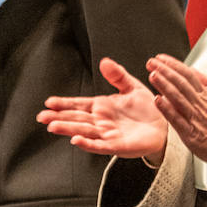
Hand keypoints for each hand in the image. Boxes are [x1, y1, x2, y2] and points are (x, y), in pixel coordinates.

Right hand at [38, 57, 167, 161]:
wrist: (165, 125)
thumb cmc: (147, 108)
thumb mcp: (132, 87)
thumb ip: (118, 75)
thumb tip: (104, 61)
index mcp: (102, 107)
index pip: (79, 104)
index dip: (64, 103)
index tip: (49, 102)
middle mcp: (101, 121)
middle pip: (76, 118)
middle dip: (59, 117)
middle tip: (42, 117)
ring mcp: (107, 134)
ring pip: (84, 131)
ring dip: (68, 129)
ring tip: (53, 126)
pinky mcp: (117, 146)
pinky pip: (99, 145)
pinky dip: (87, 144)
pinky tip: (76, 141)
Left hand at [146, 54, 206, 165]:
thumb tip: (194, 70)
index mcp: (205, 94)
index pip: (188, 74)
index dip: (174, 64)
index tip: (161, 58)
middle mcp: (198, 103)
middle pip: (181, 82)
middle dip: (165, 70)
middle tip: (151, 62)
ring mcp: (194, 116)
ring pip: (178, 97)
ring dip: (164, 85)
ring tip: (153, 75)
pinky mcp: (189, 132)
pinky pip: (177, 118)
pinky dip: (167, 109)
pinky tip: (157, 100)